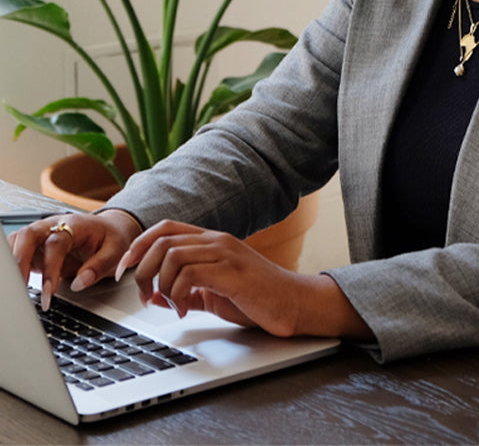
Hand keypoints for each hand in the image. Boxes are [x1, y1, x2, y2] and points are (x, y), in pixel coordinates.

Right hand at [9, 209, 141, 309]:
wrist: (109, 228)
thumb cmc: (111, 238)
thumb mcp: (117, 251)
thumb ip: (100, 266)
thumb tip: (80, 283)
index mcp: (76, 224)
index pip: (56, 243)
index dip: (51, 268)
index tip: (49, 292)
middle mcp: (55, 225)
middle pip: (28, 235)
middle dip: (20, 261)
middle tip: (20, 288)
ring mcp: (43, 234)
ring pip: (18, 240)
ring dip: (13, 262)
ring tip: (15, 289)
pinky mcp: (37, 246)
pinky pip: (18, 250)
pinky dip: (12, 264)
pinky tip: (15, 282)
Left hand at [115, 219, 371, 340]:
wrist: (294, 303)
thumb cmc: (258, 298)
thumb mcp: (215, 293)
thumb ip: (188, 291)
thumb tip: (155, 296)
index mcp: (212, 240)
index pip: (165, 228)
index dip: (139, 245)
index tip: (125, 268)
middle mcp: (216, 240)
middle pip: (162, 240)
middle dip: (142, 268)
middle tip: (142, 294)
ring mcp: (225, 253)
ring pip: (172, 256)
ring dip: (161, 284)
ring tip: (170, 304)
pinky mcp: (232, 272)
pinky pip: (190, 274)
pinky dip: (178, 294)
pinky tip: (186, 309)